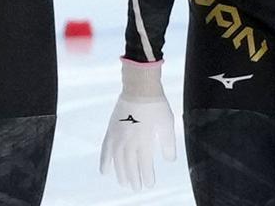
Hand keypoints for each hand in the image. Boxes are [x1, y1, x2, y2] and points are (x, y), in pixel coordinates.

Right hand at [100, 59, 175, 190]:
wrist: (139, 86)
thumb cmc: (156, 104)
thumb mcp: (168, 124)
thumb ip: (168, 144)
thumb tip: (169, 160)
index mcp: (144, 142)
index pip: (144, 166)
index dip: (146, 177)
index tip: (149, 184)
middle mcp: (130, 142)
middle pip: (130, 167)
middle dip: (134, 179)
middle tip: (136, 187)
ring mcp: (118, 137)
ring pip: (118, 162)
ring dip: (121, 175)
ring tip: (124, 183)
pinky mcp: (111, 130)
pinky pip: (106, 150)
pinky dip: (105, 162)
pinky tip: (105, 171)